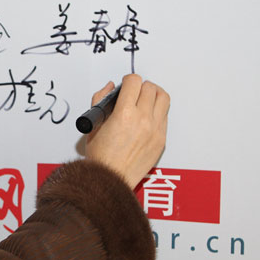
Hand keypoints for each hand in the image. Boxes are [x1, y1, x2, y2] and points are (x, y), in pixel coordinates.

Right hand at [85, 74, 169, 188]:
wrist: (111, 179)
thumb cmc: (101, 157)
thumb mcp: (93, 125)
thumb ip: (100, 101)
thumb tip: (110, 87)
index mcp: (124, 114)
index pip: (134, 81)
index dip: (128, 80)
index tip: (125, 84)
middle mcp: (143, 119)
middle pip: (150, 87)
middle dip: (141, 87)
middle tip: (135, 92)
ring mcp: (155, 130)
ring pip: (164, 98)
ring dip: (154, 95)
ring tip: (146, 99)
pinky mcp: (161, 140)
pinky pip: (165, 117)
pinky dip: (158, 112)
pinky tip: (148, 117)